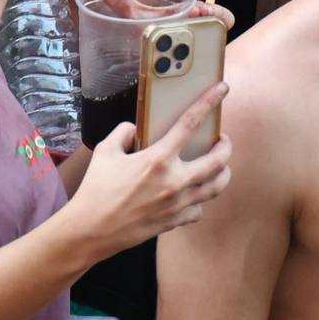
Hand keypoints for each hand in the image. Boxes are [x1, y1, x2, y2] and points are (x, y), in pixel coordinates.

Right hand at [65, 86, 232, 257]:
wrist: (92, 230)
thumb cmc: (96, 189)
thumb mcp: (104, 152)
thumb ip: (123, 133)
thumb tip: (135, 130)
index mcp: (158, 158)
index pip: (190, 122)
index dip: (209, 102)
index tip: (222, 89)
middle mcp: (175, 180)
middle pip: (219, 160)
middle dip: (226, 147)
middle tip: (223, 141)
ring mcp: (178, 203)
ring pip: (217, 187)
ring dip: (223, 173)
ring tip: (219, 167)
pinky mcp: (175, 221)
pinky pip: (199, 209)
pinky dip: (199, 201)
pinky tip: (193, 195)